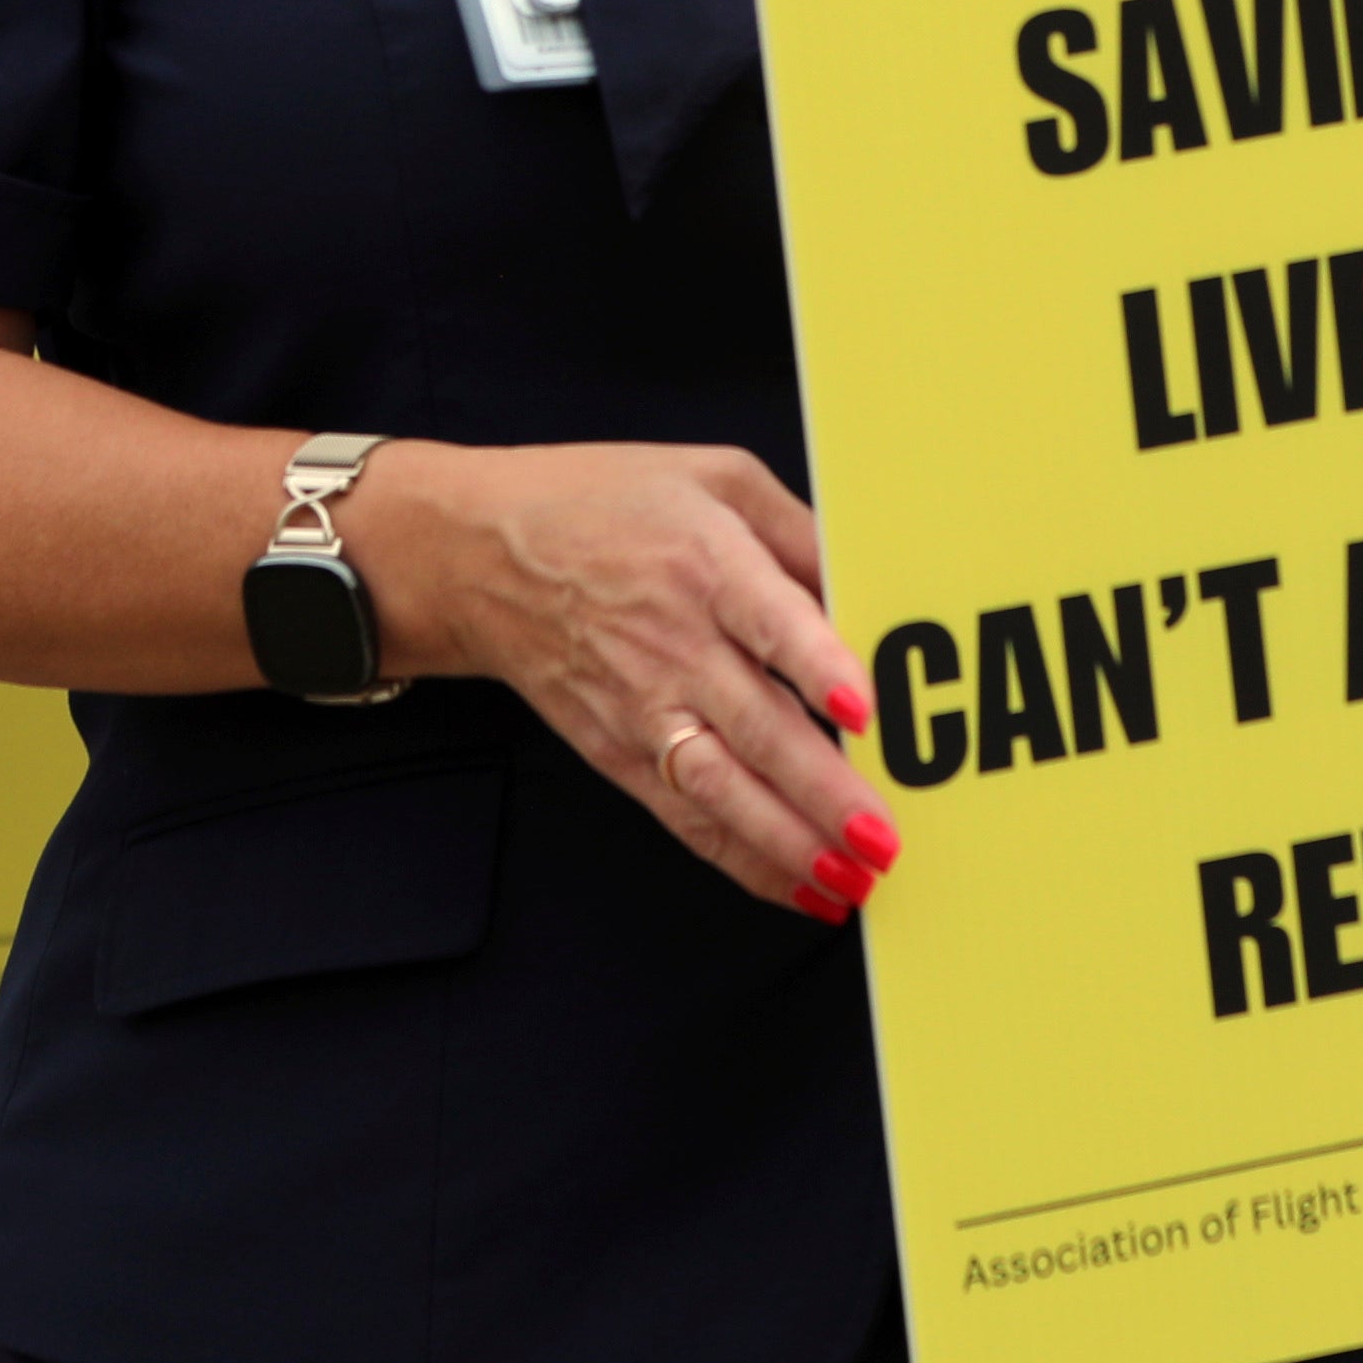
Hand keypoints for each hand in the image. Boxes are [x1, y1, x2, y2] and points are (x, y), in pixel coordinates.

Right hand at [375, 436, 892, 919]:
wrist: (478, 556)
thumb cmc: (603, 504)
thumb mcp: (712, 476)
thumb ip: (798, 528)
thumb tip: (872, 582)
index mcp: (706, 564)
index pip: (769, 622)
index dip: (818, 667)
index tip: (864, 710)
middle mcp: (675, 645)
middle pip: (757, 729)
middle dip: (824, 792)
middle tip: (883, 836)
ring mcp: (643, 709)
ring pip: (722, 791)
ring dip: (788, 843)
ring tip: (851, 879)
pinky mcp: (619, 753)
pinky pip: (688, 818)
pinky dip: (744, 860)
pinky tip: (801, 886)